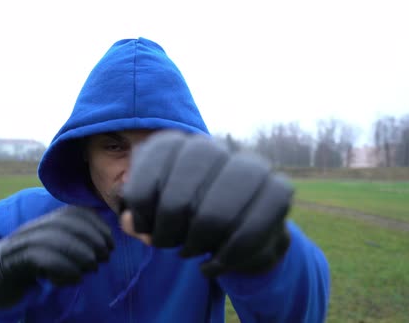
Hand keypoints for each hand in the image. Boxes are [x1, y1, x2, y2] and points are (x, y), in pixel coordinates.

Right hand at [0, 206, 113, 307]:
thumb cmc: (35, 262)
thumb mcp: (58, 248)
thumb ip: (78, 242)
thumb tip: (107, 244)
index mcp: (49, 220)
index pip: (76, 212)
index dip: (97, 225)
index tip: (110, 243)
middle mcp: (37, 226)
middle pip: (67, 224)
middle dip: (92, 239)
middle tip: (104, 257)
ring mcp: (24, 241)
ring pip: (55, 239)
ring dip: (80, 254)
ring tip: (92, 268)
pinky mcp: (16, 259)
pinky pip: (42, 258)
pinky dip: (64, 268)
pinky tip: (75, 278)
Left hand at [121, 131, 292, 276]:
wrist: (238, 230)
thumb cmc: (187, 219)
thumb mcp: (154, 217)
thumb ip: (137, 218)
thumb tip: (130, 222)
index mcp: (182, 143)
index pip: (154, 160)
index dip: (141, 197)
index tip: (143, 224)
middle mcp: (216, 146)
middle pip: (180, 193)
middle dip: (167, 229)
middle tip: (166, 244)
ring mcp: (251, 165)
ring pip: (215, 214)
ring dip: (195, 244)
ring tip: (188, 252)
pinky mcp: (278, 189)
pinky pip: (249, 230)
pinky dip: (225, 257)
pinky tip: (212, 265)